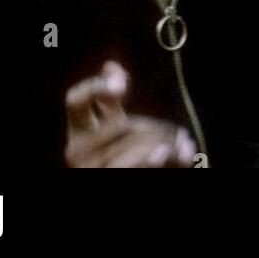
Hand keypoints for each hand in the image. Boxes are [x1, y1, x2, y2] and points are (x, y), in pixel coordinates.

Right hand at [64, 60, 196, 167]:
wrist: (129, 194)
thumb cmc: (126, 158)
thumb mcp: (120, 128)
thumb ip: (113, 102)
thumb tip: (109, 65)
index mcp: (79, 132)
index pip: (76, 101)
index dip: (96, 88)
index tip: (123, 85)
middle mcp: (77, 151)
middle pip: (121, 125)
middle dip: (154, 129)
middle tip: (178, 136)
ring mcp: (88, 168)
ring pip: (134, 145)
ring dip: (165, 145)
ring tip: (182, 148)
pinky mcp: (104, 178)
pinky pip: (132, 163)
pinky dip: (153, 158)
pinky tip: (166, 154)